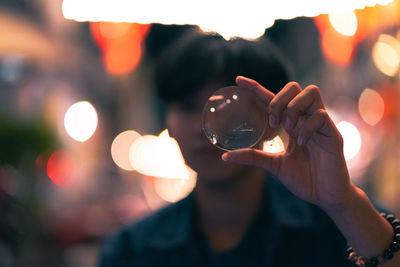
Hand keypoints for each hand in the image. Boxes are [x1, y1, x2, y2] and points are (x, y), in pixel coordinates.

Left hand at [222, 76, 354, 209]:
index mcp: (290, 124)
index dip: (256, 88)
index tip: (238, 81)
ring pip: (310, 92)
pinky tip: (301, 142)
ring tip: (288, 129)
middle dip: (279, 99)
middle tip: (273, 122)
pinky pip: (321, 115)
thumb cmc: (302, 179)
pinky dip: (307, 127)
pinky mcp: (333, 133)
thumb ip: (253, 157)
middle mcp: (305, 119)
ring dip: (294, 108)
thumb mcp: (273, 166)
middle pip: (293, 87)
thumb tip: (225, 156)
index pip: (272, 99)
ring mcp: (320, 124)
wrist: (325, 196)